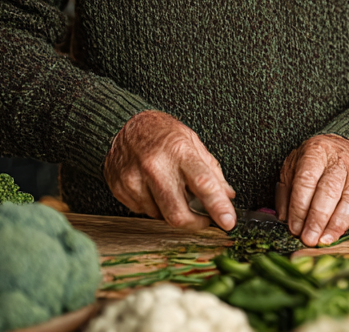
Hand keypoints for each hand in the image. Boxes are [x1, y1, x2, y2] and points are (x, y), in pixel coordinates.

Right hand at [103, 110, 235, 231]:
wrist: (127, 125)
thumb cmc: (164, 133)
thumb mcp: (194, 143)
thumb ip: (212, 171)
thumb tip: (227, 195)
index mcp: (180, 152)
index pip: (203, 183)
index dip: (218, 206)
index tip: (228, 221)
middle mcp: (155, 166)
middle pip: (178, 213)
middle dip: (195, 223)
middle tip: (203, 219)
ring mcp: (134, 179)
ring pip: (160, 216)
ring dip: (171, 211)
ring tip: (171, 189)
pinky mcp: (120, 188)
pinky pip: (143, 212)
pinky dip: (154, 206)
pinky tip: (153, 188)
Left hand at [277, 134, 348, 245]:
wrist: (343, 147)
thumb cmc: (315, 162)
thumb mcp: (293, 168)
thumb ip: (287, 194)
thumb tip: (286, 220)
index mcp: (316, 152)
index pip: (306, 180)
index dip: (299, 207)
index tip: (295, 228)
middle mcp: (340, 159)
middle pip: (329, 190)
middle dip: (318, 219)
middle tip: (310, 239)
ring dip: (337, 225)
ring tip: (326, 240)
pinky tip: (346, 227)